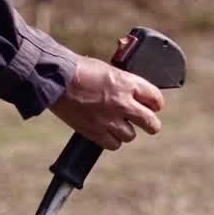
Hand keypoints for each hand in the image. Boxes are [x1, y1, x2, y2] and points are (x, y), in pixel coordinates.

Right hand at [49, 55, 163, 150]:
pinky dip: (112, 141)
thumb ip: (122, 83)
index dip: (156, 103)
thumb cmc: (79, 70)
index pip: (155, 98)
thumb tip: (131, 93)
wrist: (58, 79)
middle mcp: (122, 103)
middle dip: (151, 124)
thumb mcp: (108, 69)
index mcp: (127, 83)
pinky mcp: (96, 132)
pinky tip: (108, 133)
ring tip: (120, 126)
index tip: (153, 106)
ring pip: (131, 136)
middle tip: (150, 125)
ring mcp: (109, 120)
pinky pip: (114, 145)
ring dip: (127, 132)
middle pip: (150, 122)